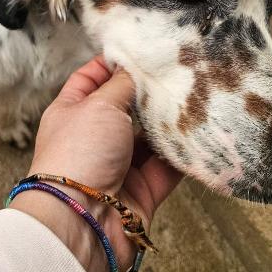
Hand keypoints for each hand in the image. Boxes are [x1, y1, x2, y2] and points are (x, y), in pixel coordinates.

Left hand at [11, 56, 181, 271]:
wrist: (83, 221)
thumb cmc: (80, 153)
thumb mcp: (99, 105)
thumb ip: (122, 84)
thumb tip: (135, 68)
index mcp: (72, 111)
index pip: (90, 78)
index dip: (112, 64)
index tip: (140, 50)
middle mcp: (94, 136)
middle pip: (125, 107)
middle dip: (148, 93)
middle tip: (179, 72)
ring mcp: (118, 165)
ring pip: (149, 138)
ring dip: (169, 123)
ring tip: (196, 97)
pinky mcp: (141, 191)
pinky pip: (167, 168)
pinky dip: (182, 154)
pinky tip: (200, 133)